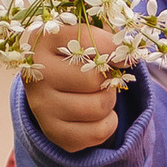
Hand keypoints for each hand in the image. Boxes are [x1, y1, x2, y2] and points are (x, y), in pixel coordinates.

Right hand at [22, 23, 123, 152]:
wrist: (51, 83)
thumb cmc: (75, 52)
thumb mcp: (87, 34)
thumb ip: (107, 35)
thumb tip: (129, 52)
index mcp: (43, 40)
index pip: (90, 41)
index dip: (115, 49)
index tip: (122, 55)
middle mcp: (37, 75)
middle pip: (94, 79)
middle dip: (109, 79)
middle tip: (102, 77)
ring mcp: (41, 107)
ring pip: (99, 107)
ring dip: (109, 100)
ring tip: (97, 93)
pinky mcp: (53, 132)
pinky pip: (98, 133)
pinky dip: (108, 123)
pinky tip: (95, 114)